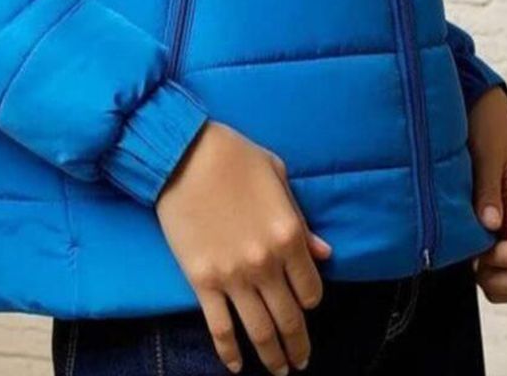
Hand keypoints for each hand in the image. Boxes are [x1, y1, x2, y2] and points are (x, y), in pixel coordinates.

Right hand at [155, 120, 332, 374]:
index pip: (311, 290)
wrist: (182, 152)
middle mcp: (266, 263)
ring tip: (278, 371)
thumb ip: (301, 219)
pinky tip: (236, 366)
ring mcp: (233, 276)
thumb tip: (323, 254)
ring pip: (259, 331)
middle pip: (289, 319)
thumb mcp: (277, 177)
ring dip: (272, 357)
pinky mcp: (202, 281)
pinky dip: (229, 352)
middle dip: (298, 346)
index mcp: (289, 235)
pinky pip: (220, 328)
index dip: (310, 303)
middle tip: (300, 362)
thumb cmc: (234, 155)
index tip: (304, 305)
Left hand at [466, 86, 506, 301]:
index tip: (470, 247)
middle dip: (494, 276)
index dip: (494, 260)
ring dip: (487, 269)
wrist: (480, 102)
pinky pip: (496, 254)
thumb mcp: (486, 150)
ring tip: (461, 245)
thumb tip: (488, 225)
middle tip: (466, 254)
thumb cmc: (486, 121)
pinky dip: (480, 258)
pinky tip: (460, 238)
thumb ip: (487, 189)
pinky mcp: (497, 218)